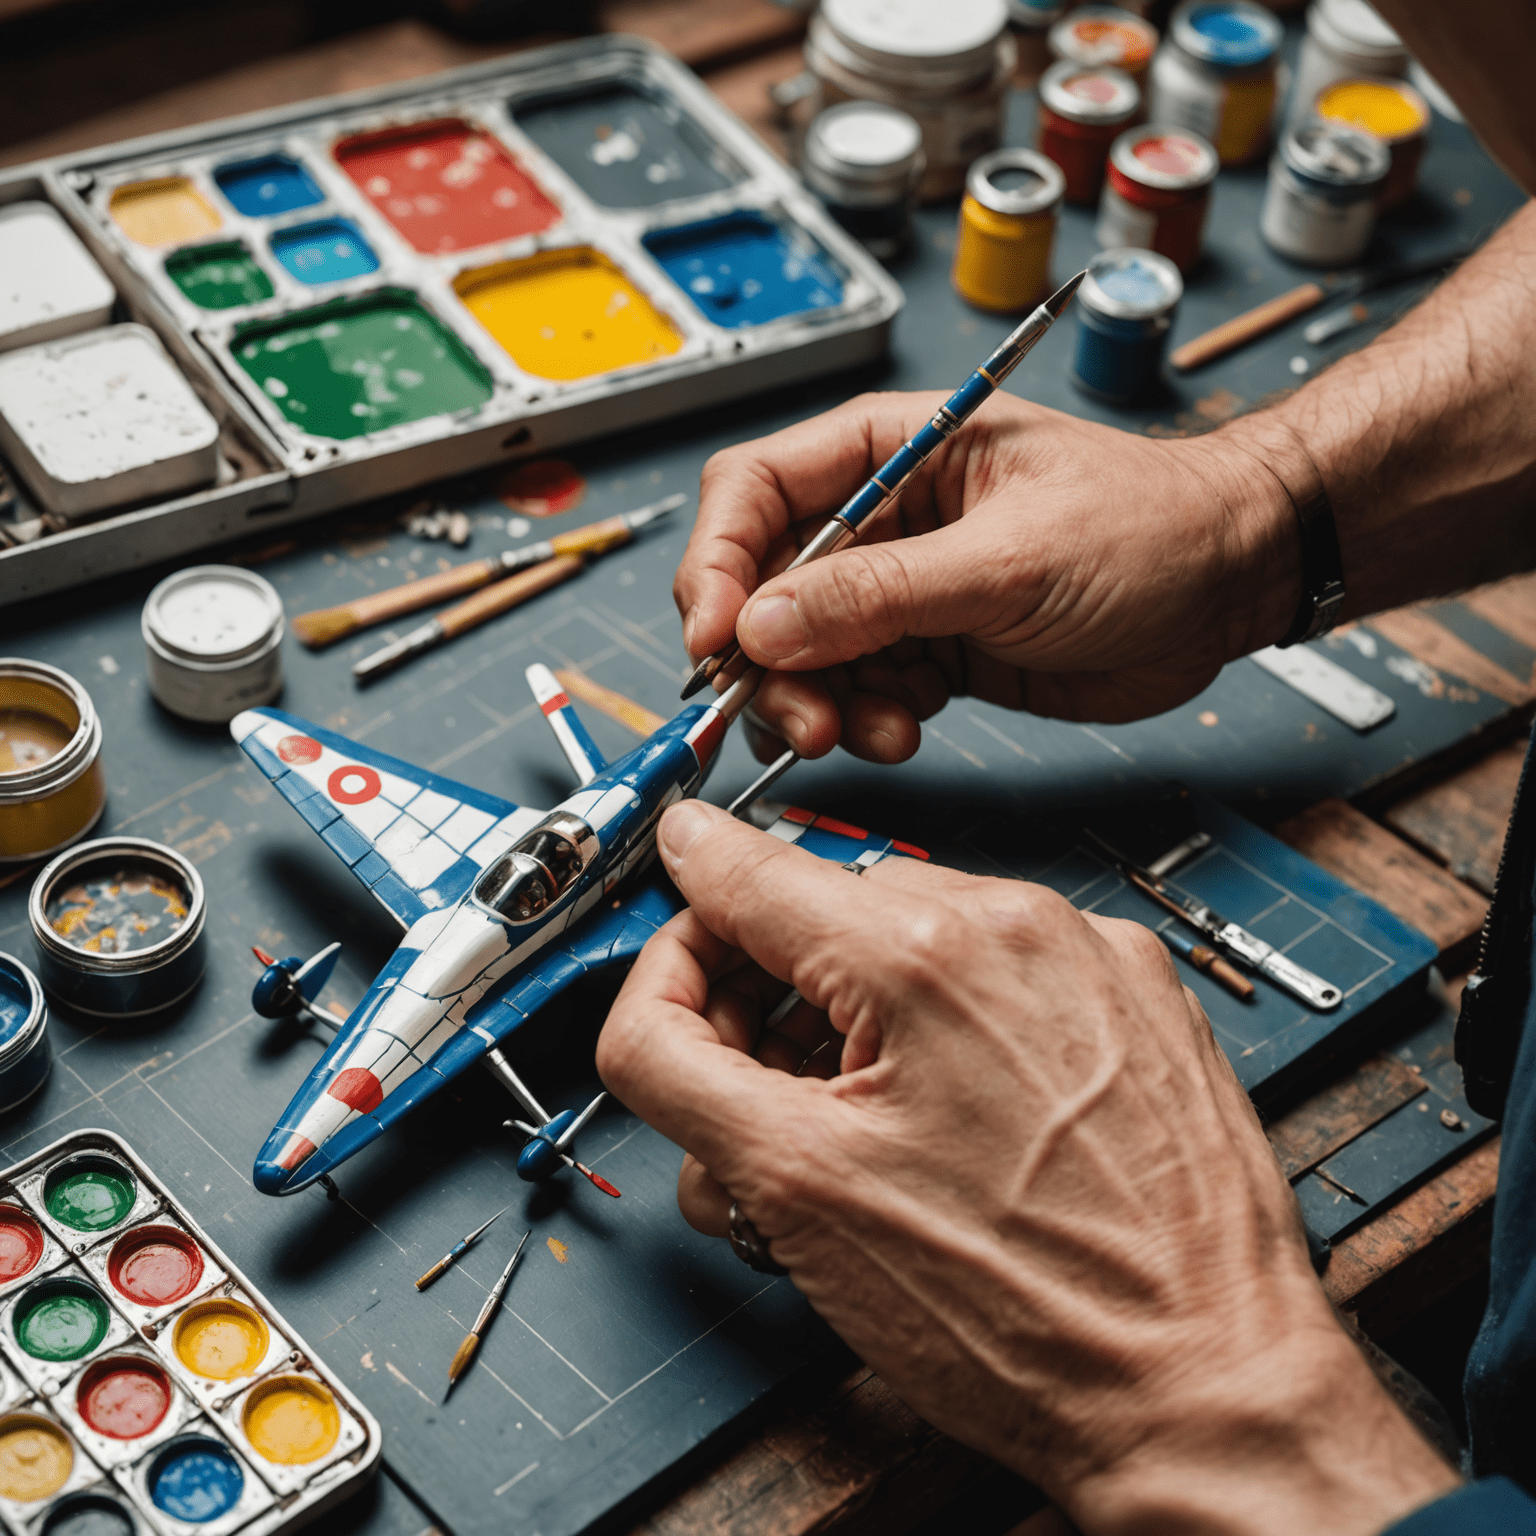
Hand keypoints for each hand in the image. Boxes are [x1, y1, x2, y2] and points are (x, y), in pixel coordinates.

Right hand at [597, 800, 1458, 1534]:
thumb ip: (674, 1059)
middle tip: (763, 1110)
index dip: (683, 901)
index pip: (749, 873)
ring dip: (862, 1019)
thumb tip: (647, 991)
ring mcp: (1094, 957)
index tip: (668, 912)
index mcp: (925, 953)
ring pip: (919, 944)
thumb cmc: (1021, 1314)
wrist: (1202, 1389)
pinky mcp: (1140, 998)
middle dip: (774, 1001)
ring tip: (861, 1142)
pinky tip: (951, 1126)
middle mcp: (1022, 925)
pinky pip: (1005, 973)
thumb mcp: (790, 1189)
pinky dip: (955, 1027)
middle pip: (830, 917)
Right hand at [676, 391, 1304, 762]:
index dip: (715, 563)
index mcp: (887, 452)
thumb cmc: (1147, 527)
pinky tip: (907, 734)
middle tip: (802, 718)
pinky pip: (858, 694)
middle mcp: (878, 520)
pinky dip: (866, 725)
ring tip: (870, 734)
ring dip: (815, 705)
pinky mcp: (928, 651)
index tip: (717, 636)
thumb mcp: (1010, 558)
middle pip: (762, 588)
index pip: (753, 492)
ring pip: (802, 655)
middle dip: (764, 660)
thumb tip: (761, 622)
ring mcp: (899, 591)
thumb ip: (882, 592)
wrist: (1230, 585)